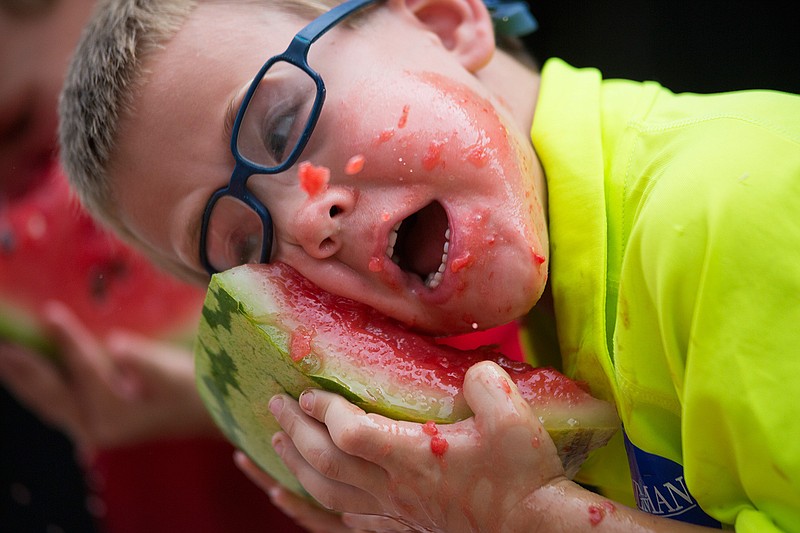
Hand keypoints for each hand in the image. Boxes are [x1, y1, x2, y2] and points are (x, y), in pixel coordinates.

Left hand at [0, 301, 215, 455]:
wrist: (212, 415)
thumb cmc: (196, 390)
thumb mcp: (173, 372)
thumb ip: (142, 359)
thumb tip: (115, 344)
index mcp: (114, 412)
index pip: (83, 367)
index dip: (67, 337)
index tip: (50, 312)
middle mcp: (97, 425)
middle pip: (49, 390)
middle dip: (21, 365)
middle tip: (0, 343)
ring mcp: (94, 428)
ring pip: (47, 401)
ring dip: (21, 379)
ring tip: (3, 355)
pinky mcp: (97, 424)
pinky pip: (56, 406)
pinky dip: (37, 390)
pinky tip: (27, 376)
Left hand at [268, 361, 567, 531]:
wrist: (533, 529)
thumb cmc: (522, 475)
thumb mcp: (514, 418)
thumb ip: (486, 384)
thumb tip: (470, 369)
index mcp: (414, 456)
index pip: (349, 432)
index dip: (324, 410)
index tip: (309, 390)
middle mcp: (394, 486)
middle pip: (326, 462)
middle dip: (295, 431)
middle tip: (274, 404)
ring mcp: (395, 509)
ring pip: (328, 492)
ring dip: (296, 465)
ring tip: (275, 443)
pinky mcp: (402, 523)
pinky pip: (345, 519)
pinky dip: (317, 505)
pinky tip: (308, 497)